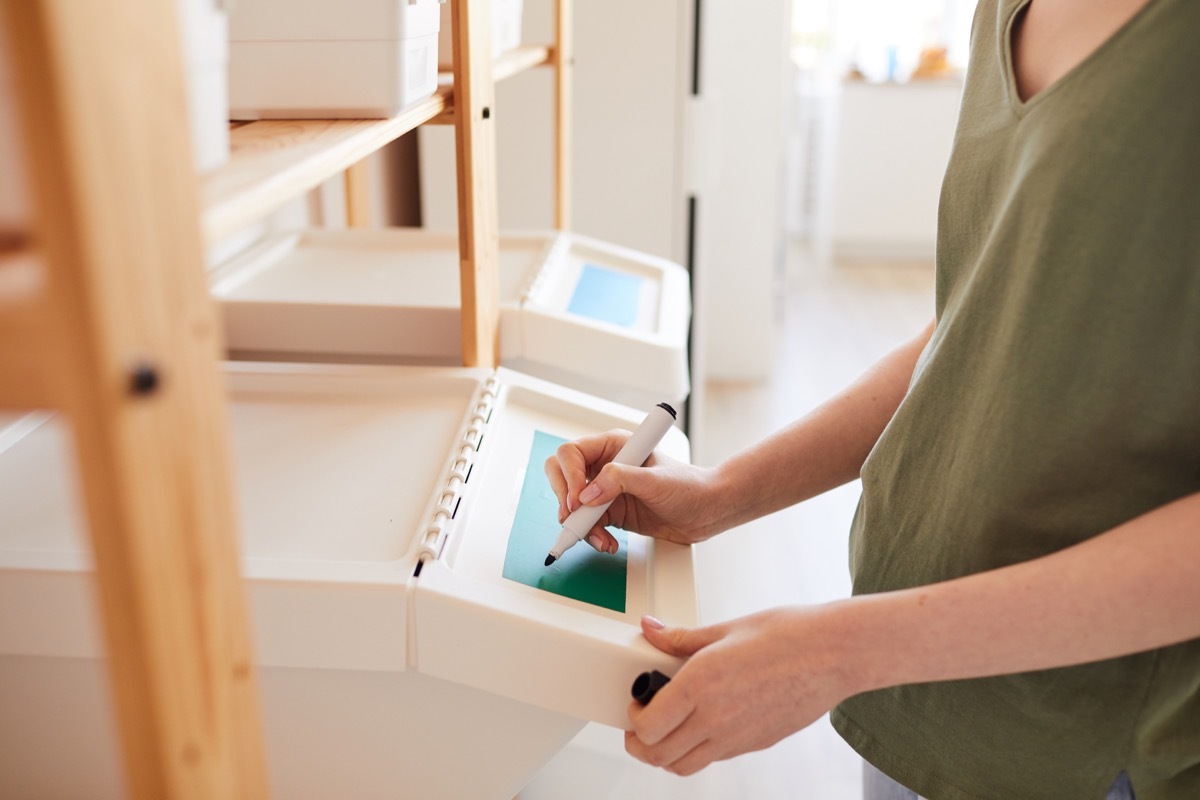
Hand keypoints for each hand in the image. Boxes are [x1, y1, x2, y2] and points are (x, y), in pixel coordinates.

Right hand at [543, 429, 720, 552]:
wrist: (707, 511)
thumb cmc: (689, 486)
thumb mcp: (654, 480)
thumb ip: (620, 481)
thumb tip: (588, 493)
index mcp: (614, 446)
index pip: (573, 453)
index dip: (570, 475)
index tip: (578, 499)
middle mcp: (605, 466)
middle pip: (562, 476)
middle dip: (565, 499)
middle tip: (575, 518)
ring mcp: (606, 491)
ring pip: (572, 505)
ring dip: (580, 525)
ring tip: (600, 539)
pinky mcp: (610, 512)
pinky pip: (587, 524)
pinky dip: (592, 536)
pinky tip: (608, 543)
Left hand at [625, 609, 856, 775]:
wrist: (834, 653)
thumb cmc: (787, 634)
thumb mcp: (726, 629)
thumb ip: (681, 638)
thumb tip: (651, 630)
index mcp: (701, 684)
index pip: (648, 725)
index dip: (633, 717)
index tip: (636, 701)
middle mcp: (715, 717)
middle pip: (658, 754)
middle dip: (640, 743)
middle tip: (638, 723)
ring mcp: (736, 737)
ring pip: (683, 766)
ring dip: (664, 754)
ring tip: (663, 730)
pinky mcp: (754, 744)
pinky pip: (712, 758)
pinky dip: (695, 751)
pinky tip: (700, 725)